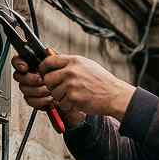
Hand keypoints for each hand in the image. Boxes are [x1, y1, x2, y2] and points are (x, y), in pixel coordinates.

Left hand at [12, 53, 134, 126]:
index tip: (45, 73)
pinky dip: (68, 105)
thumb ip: (68, 62)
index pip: (49, 61)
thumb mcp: (86, 65)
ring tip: (75, 95)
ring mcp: (72, 85)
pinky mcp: (73, 98)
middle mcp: (71, 71)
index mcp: (74, 61)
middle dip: (52, 86)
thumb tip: (49, 53)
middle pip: (48, 79)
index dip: (44, 69)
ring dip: (61, 97)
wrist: (115, 95)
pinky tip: (78, 101)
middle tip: (62, 88)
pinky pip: (62, 103)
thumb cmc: (101, 81)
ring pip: (54, 93)